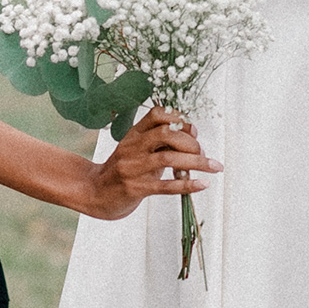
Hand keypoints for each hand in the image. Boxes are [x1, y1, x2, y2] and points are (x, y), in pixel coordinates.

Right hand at [88, 107, 215, 215]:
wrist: (96, 193)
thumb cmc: (123, 170)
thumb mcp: (138, 150)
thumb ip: (160, 143)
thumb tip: (193, 137)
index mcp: (133, 134)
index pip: (157, 114)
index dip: (179, 118)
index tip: (193, 129)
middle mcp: (132, 147)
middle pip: (166, 134)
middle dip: (191, 142)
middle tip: (203, 153)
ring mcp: (133, 168)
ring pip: (168, 158)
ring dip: (196, 162)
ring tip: (213, 167)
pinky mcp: (136, 188)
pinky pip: (166, 186)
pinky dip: (188, 185)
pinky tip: (202, 184)